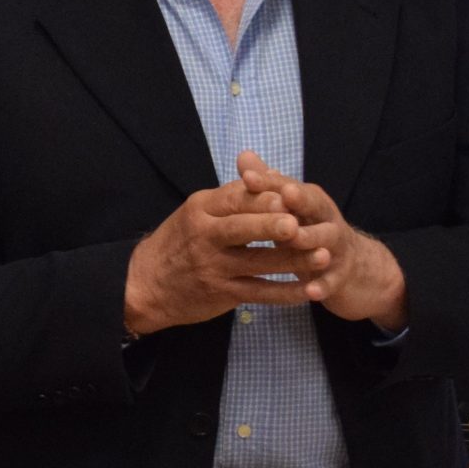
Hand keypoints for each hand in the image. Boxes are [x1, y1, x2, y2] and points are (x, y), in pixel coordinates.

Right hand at [123, 169, 321, 334]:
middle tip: (301, 224)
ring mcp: (213, 266)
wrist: (145, 285)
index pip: (234, 197)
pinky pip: (259, 292)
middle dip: (273, 226)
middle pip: (243, 228)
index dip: (264, 196)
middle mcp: (204, 236)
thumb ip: (231, 197)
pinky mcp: (222, 293)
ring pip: (258, 262)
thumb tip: (269, 174)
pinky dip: (285, 293)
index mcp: (199, 209)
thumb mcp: (195, 213)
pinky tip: (307, 292)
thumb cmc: (177, 243)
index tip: (291, 193)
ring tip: (323, 257)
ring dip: (293, 261)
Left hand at [235, 153, 408, 326]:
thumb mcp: (289, 208)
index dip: (269, 181)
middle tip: (284, 195)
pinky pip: (333, 280)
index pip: (288, 186)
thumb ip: (268, 184)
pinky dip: (323, 284)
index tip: (247, 177)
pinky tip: (311, 292)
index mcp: (309, 200)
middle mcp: (325, 217)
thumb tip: (243, 154)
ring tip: (295, 238)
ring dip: (311, 238)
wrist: (352, 265)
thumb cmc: (308, 230)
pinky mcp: (341, 274)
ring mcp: (336, 246)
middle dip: (299, 199)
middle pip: (314, 205)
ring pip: (325, 239)